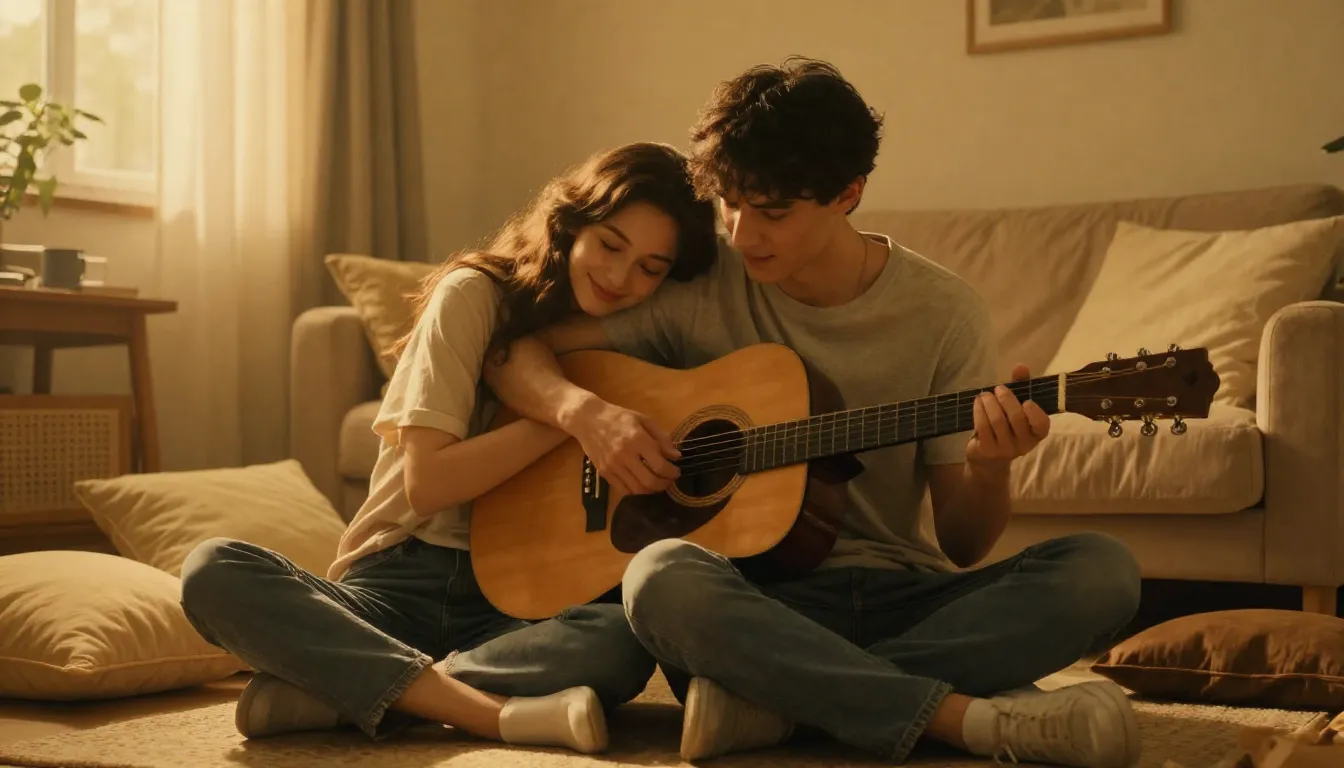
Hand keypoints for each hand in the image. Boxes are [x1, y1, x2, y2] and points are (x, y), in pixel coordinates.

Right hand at [565, 397, 680, 496]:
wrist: (587, 420)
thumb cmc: (618, 417)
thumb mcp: (644, 420)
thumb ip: (661, 438)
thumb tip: (675, 456)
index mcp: (637, 440)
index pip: (659, 465)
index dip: (672, 473)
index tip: (676, 472)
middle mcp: (625, 455)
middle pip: (650, 481)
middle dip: (664, 484)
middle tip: (669, 481)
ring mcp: (613, 466)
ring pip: (637, 489)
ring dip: (651, 490)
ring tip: (657, 483)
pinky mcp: (604, 473)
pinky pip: (624, 490)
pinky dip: (636, 491)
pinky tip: (642, 484)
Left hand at [965, 364, 1050, 467]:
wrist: (988, 457)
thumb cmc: (1007, 426)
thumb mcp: (1017, 406)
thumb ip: (1021, 386)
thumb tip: (1021, 366)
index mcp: (1036, 434)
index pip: (1042, 425)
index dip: (1035, 413)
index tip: (1027, 401)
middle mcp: (1024, 444)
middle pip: (1016, 418)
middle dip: (1006, 399)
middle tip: (998, 388)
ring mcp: (1005, 449)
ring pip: (998, 421)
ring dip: (989, 403)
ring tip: (985, 395)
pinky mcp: (987, 450)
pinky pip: (982, 426)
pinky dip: (979, 411)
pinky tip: (977, 403)